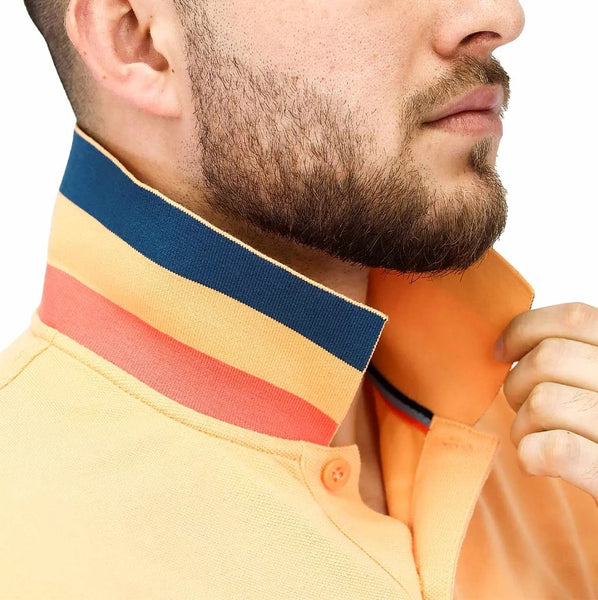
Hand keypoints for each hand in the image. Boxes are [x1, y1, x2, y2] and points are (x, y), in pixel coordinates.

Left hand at [495, 302, 597, 503]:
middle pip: (547, 358)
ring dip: (522, 425)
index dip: (524, 329)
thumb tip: (505, 342)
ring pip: (542, 402)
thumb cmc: (593, 428)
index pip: (574, 318)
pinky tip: (538, 461)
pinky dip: (531, 454)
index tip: (502, 352)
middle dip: (517, 384)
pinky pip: (554, 449)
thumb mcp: (591, 379)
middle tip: (523, 407)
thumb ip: (568, 355)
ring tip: (536, 437)